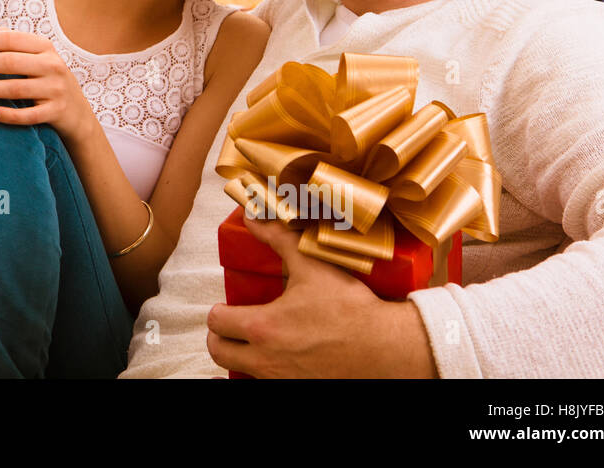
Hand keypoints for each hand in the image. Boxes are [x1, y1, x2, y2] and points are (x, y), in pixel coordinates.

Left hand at [0, 22, 94, 145]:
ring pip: (15, 88)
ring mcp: (56, 89)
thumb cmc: (46, 79)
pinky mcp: (56, 112)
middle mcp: (52, 64)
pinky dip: (7, 115)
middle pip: (8, 62)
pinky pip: (28, 116)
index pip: (7, 40)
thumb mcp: (34, 56)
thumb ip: (8, 41)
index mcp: (43, 47)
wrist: (78, 113)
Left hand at [206, 212, 437, 377]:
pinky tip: (279, 356)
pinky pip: (266, 382)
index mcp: (263, 327)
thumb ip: (278, 238)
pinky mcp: (298, 388)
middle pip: (218, 352)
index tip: (228, 306)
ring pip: (240, 370)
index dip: (219, 310)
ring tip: (255, 340)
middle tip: (233, 325)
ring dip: (241, 355)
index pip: (216, 321)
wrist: (387, 348)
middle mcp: (266, 360)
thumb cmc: (350, 309)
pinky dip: (265, 370)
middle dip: (220, 337)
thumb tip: (252, 217)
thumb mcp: (312, 265)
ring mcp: (281, 379)